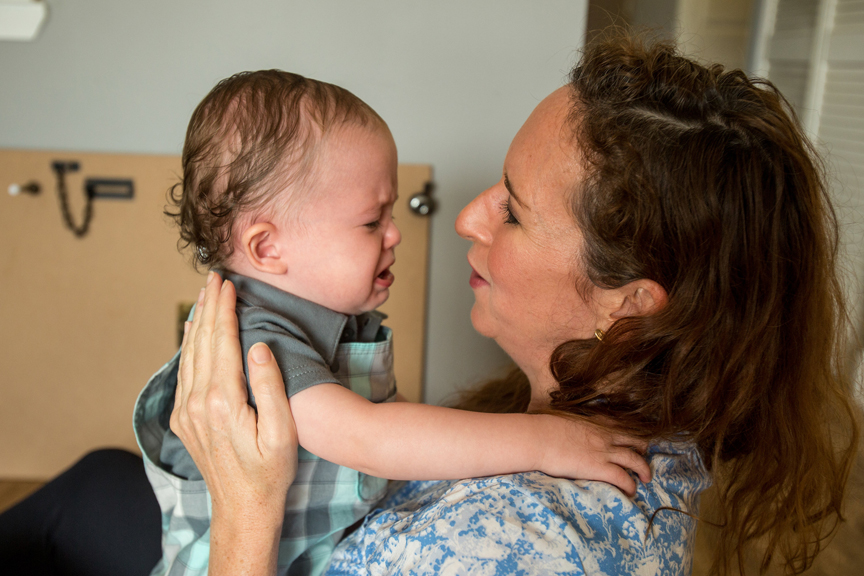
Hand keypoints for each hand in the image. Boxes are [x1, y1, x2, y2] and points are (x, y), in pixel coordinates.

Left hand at [170, 272, 297, 574]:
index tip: (228, 283)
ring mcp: (186, 411)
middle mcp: (197, 402)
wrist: (243, 506)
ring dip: (196, 322)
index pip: (221, 342)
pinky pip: (184, 371)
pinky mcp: (184, 418)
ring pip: (188, 354)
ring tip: (204, 296)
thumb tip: (258, 346)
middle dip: (208, 306)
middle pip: (201, 342)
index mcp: (222, 400)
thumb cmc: (270, 470)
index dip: (224, 309)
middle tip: (213, 277)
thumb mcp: (282, 430)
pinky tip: (194, 334)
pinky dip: (189, 346)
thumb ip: (269, 386)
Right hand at [534, 415, 650, 496]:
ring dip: (644, 469)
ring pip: (635, 460)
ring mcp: (604, 451)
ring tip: (646, 478)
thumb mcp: (562, 418)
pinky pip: (623, 478)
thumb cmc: (541, 428)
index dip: (630, 433)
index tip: (632, 439)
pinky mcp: (600, 468)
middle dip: (642, 449)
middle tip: (643, 456)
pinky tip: (630, 492)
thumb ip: (571, 422)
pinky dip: (630, 486)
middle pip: (634, 440)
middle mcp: (605, 435)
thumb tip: (562, 425)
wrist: (538, 438)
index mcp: (595, 421)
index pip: (621, 425)